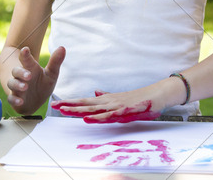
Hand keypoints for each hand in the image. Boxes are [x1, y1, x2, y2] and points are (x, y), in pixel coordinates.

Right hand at [7, 46, 65, 113]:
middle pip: (16, 71)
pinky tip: (20, 101)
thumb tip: (62, 47)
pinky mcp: (15, 98)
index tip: (25, 49)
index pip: (26, 59)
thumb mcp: (51, 74)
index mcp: (30, 68)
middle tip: (29, 75)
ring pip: (12, 83)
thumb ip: (55, 62)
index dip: (25, 54)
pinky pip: (11, 99)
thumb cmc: (42, 83)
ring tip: (25, 87)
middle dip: (21, 72)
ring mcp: (17, 87)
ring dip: (17, 85)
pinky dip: (14, 100)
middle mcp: (21, 77)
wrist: (35, 101)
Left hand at [50, 86, 165, 122]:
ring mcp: (117, 106)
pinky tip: (88, 118)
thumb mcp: (121, 99)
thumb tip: (95, 93)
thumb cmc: (140, 98)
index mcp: (107, 100)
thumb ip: (107, 97)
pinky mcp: (125, 111)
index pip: (85, 102)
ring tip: (65, 111)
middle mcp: (109, 102)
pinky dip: (97, 117)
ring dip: (79, 111)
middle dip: (69, 105)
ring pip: (94, 109)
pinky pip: (109, 116)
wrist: (158, 94)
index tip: (56, 104)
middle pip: (86, 104)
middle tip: (54, 106)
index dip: (71, 103)